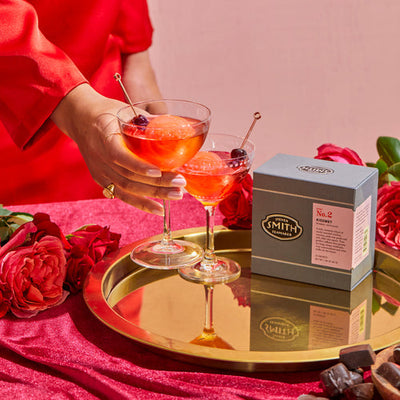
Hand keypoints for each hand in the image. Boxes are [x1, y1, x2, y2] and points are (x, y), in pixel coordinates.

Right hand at [50, 83, 185, 214]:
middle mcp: (99, 158)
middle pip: (128, 177)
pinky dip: (141, 204)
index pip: (119, 156)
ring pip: (127, 189)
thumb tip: (177, 131)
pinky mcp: (102, 180)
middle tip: (180, 184)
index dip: (139, 166)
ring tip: (176, 195)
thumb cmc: (107, 113)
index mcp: (104, 136)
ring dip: (154, 195)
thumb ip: (147, 124)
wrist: (80, 119)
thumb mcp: (125, 112)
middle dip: (157, 183)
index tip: (158, 172)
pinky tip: (158, 209)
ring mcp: (99, 172)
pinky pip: (122, 195)